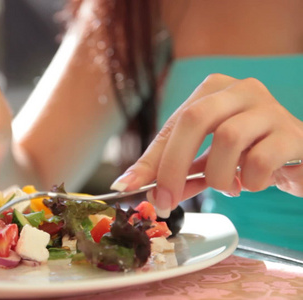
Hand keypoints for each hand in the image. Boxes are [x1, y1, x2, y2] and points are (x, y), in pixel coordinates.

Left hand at [111, 74, 302, 216]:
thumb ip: (177, 173)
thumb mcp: (207, 163)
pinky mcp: (293, 132)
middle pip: (195, 118)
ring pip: (228, 138)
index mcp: (213, 91)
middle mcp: (240, 90)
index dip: (149, 158)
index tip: (126, 186)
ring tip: (228, 187)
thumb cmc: (249, 157)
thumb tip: (138, 188)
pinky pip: (260, 159)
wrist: (301, 160)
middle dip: (173, 165)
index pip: (173, 124)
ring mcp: (269, 107)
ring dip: (218, 176)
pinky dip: (249, 181)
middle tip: (164, 200)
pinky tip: (253, 183)